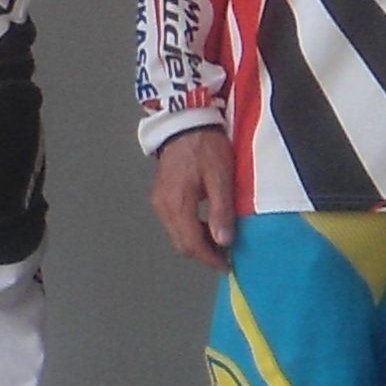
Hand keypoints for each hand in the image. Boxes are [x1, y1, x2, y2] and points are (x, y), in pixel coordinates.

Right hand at [149, 131, 237, 269]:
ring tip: (219, 239)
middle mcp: (163, 206)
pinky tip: (205, 223)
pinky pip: (173, 222)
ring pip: (176, 235)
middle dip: (203, 253)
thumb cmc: (206, 146)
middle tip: (225, 255)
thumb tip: (223, 240)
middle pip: (181, 244)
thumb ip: (221, 210)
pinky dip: (189, 229)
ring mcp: (159, 201)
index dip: (209, 258)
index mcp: (177, 203)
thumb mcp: (220, 177)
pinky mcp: (160, 195)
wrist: (186, 122)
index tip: (226, 264)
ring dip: (196, 242)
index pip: (191, 244)